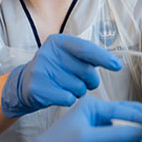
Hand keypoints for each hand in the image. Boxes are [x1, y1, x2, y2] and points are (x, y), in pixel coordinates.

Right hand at [0, 96, 141, 141]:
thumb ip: (109, 136)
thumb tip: (136, 139)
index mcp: (91, 107)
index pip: (130, 109)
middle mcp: (90, 108)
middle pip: (133, 111)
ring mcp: (87, 122)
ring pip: (129, 121)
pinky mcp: (84, 139)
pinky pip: (119, 135)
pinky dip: (139, 138)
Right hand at [1, 33, 122, 116]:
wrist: (24, 85)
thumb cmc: (54, 70)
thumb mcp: (67, 56)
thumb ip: (87, 56)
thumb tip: (116, 63)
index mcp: (58, 42)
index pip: (85, 49)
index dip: (103, 58)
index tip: (117, 66)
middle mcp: (48, 53)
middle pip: (86, 71)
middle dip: (90, 80)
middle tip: (79, 81)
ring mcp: (40, 71)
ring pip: (79, 88)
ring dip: (78, 91)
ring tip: (65, 87)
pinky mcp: (37, 89)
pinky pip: (68, 99)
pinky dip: (68, 100)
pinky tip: (59, 95)